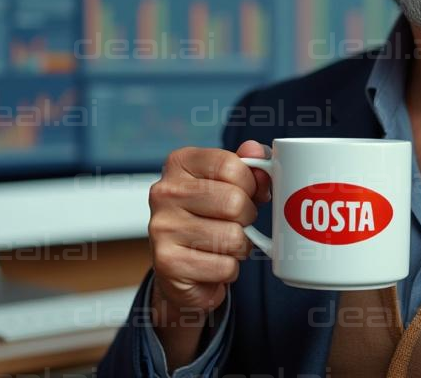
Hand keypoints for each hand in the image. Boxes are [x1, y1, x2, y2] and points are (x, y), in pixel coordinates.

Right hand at [147, 140, 272, 318]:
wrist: (180, 266)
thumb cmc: (210, 217)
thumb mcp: (229, 184)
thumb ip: (247, 166)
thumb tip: (257, 151)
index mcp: (179, 163)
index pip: (230, 165)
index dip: (251, 183)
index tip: (248, 192)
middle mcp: (165, 192)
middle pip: (234, 202)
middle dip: (248, 217)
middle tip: (238, 222)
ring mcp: (163, 228)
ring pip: (233, 237)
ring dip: (240, 245)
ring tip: (225, 243)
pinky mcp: (168, 263)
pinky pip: (224, 266)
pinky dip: (229, 269)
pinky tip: (214, 262)